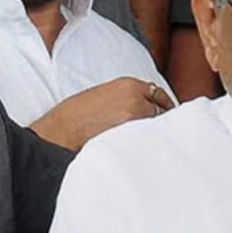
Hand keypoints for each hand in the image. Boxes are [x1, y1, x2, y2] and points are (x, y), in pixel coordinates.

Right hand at [30, 77, 173, 150]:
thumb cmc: (76, 114)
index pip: (157, 93)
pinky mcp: (132, 133)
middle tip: (164, 131)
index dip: (164, 103)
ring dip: (155, 131)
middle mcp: (136, 97)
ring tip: (153, 141)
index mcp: (128, 84)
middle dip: (162, 119)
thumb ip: (125, 96)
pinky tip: (143, 148)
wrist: (61, 130)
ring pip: (156, 125)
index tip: (169, 111)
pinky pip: (148, 138)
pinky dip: (148, 142)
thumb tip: (141, 106)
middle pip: (161, 109)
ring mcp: (135, 116)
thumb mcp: (103, 94)